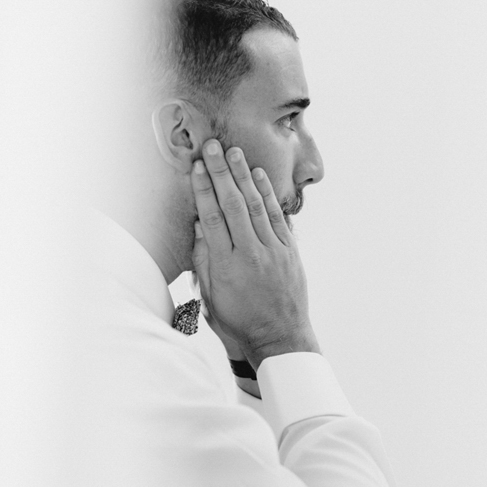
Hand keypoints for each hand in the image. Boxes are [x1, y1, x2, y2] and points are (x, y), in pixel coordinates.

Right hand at [190, 139, 318, 369]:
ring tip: (235, 153)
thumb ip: (204, 260)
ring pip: (256, 206)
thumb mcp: (211, 296)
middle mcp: (250, 253)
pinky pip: (278, 217)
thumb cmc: (238, 321)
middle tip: (213, 147)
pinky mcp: (290, 252)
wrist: (280, 338)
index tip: (196, 167)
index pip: (212, 217)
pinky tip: (259, 176)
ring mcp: (273, 251)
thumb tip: (199, 225)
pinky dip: (268, 195)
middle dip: (221, 173)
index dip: (203, 189)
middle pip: (233, 204)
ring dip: (244, 176)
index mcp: (226, 265)